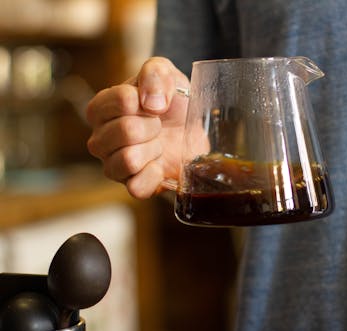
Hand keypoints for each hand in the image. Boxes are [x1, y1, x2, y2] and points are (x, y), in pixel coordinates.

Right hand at [86, 57, 189, 198]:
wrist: (193, 129)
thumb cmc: (171, 101)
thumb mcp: (166, 73)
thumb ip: (155, 73)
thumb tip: (152, 103)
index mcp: (100, 108)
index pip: (122, 101)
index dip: (147, 101)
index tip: (154, 103)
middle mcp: (99, 139)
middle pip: (126, 131)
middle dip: (153, 125)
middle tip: (158, 125)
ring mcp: (112, 165)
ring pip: (129, 159)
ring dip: (154, 149)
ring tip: (158, 144)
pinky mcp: (131, 186)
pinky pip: (136, 187)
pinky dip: (155, 175)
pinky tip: (160, 164)